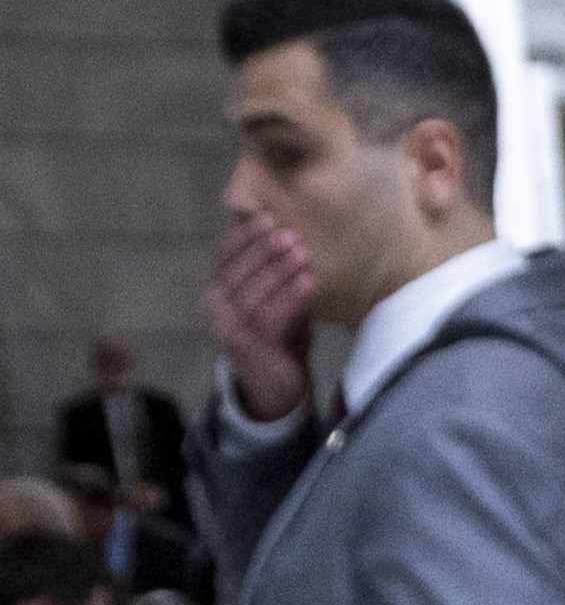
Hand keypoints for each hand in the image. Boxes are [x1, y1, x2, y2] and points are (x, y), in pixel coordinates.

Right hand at [204, 213, 316, 423]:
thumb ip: (276, 274)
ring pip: (252, 292)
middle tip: (290, 233)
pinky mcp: (248, 346)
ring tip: (303, 253)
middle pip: (236, 270)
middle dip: (264, 249)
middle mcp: (215, 307)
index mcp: (217, 291)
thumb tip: (292, 235)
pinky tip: (310, 281)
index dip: (244, 235)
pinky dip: (291, 296)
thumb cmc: (278, 337)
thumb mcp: (275, 300)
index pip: (223, 256)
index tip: (268, 217)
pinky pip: (270, 316)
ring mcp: (228, 328)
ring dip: (279, 270)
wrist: (277, 387)